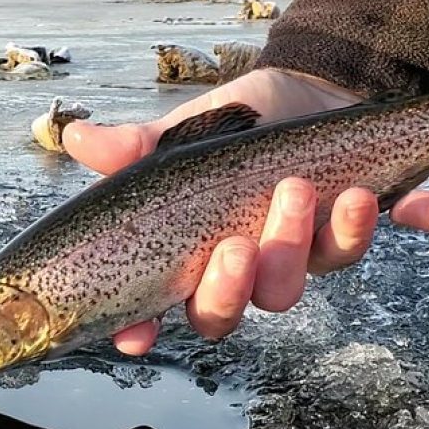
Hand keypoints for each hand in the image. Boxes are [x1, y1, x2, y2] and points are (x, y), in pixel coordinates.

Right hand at [64, 68, 380, 354]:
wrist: (308, 93)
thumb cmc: (236, 124)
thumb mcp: (184, 132)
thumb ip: (136, 146)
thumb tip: (76, 137)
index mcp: (184, 255)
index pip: (152, 309)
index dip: (139, 330)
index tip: (136, 334)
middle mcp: (230, 272)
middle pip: (218, 315)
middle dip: (225, 290)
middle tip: (233, 245)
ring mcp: (281, 262)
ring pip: (280, 291)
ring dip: (286, 247)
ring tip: (294, 188)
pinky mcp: (333, 242)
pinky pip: (342, 254)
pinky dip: (350, 230)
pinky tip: (353, 196)